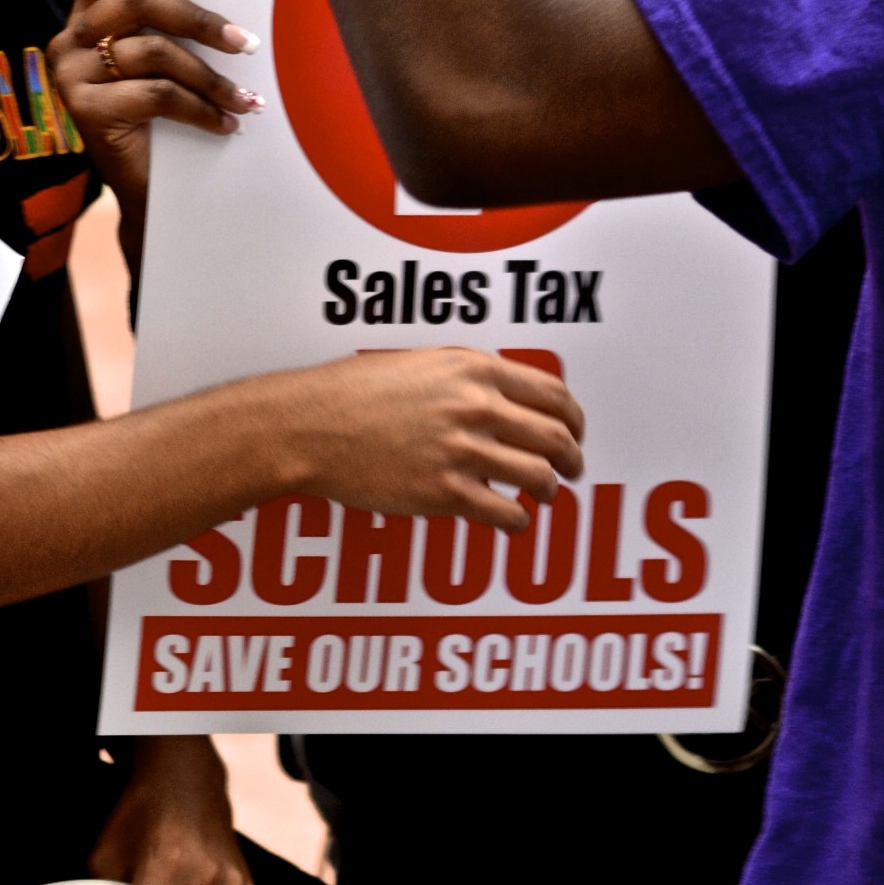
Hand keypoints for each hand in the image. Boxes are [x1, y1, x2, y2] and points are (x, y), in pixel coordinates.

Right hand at [50, 0, 261, 242]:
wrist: (149, 197)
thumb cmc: (167, 123)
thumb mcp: (167, 62)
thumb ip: (174, 25)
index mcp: (91, 13)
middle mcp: (72, 37)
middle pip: (138, 0)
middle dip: (200, 20)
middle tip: (245, 42)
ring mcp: (71, 73)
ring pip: (155, 52)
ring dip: (211, 78)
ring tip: (246, 100)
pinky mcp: (84, 109)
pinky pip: (157, 94)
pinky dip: (200, 109)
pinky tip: (225, 124)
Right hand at [292, 346, 583, 530]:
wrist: (309, 425)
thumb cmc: (353, 392)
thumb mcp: (420, 363)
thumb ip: (468, 377)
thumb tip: (506, 397)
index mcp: (474, 370)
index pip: (553, 394)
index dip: (574, 418)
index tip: (574, 431)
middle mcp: (476, 407)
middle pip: (556, 438)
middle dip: (573, 458)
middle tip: (572, 468)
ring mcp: (462, 451)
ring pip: (539, 478)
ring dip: (549, 491)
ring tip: (542, 495)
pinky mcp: (445, 492)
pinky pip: (506, 514)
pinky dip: (518, 521)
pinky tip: (512, 520)